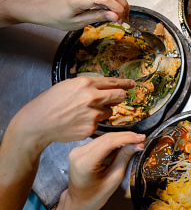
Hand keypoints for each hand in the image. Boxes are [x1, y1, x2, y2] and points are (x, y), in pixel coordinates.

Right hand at [11, 76, 134, 149]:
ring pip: (110, 111)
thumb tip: (104, 85)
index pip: (114, 82)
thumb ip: (88, 85)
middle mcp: (92, 97)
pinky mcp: (91, 127)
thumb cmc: (50, 103)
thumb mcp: (68, 85)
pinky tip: (79, 122)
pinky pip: (99, 123)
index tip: (132, 84)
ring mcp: (93, 114)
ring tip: (85, 112)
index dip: (125, 83)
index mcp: (86, 84)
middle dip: (120, 96)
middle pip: (119, 96)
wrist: (38, 122)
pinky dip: (93, 123)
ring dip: (103, 111)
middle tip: (119, 97)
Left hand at [36, 0, 128, 29]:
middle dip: (122, 2)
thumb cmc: (55, 17)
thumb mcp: (77, 23)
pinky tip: (112, 7)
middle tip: (125, 16)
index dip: (117, 10)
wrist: (41, 6)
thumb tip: (115, 16)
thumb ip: (97, 17)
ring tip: (121, 13)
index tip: (120, 21)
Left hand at [51, 132, 144, 209]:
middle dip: (125, 136)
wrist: (79, 202)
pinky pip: (99, 142)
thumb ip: (124, 158)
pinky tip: (123, 145)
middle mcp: (78, 153)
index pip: (109, 142)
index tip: (141, 138)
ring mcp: (77, 151)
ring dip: (120, 138)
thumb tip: (137, 144)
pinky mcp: (80, 151)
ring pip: (103, 138)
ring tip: (134, 142)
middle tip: (141, 139)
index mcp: (85, 163)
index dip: (127, 138)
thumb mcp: (114, 178)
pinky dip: (112, 143)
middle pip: (106, 138)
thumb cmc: (95, 196)